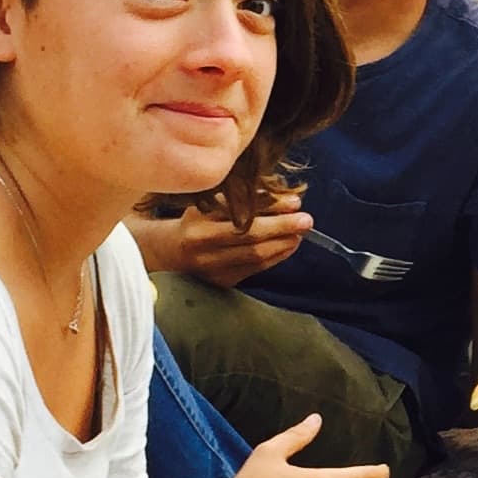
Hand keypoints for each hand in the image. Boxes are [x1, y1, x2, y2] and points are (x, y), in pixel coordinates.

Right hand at [129, 191, 310, 287]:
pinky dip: (276, 257)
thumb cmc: (196, 220)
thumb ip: (242, 199)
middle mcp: (203, 248)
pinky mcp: (221, 282)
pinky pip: (255, 269)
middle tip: (306, 220)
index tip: (295, 202)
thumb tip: (282, 195)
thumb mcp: (211, 203)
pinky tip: (288, 246)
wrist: (170, 252)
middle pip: (250, 239)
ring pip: (255, 257)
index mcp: (198, 224)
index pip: (241, 217)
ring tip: (300, 233)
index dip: (271, 210)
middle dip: (283, 228)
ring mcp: (212, 268)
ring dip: (284, 244)